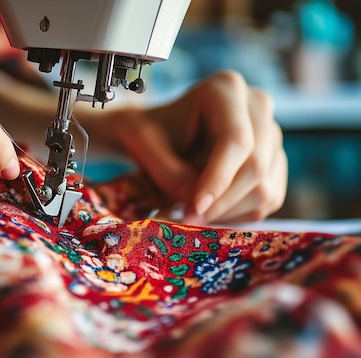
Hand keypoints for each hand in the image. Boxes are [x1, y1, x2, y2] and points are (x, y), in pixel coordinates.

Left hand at [107, 71, 286, 223]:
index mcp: (225, 88)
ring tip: (192, 215)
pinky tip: (208, 211)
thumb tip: (203, 206)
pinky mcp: (275, 161)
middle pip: (257, 165)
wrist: (158, 136)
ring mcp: (271, 134)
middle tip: (187, 220)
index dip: (218, 179)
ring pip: (266, 188)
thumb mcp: (146, 149)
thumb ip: (172, 176)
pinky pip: (268, 200)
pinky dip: (237, 215)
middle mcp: (257, 106)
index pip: (236, 140)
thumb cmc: (148, 135)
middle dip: (221, 202)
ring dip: (228, 212)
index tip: (194, 209)